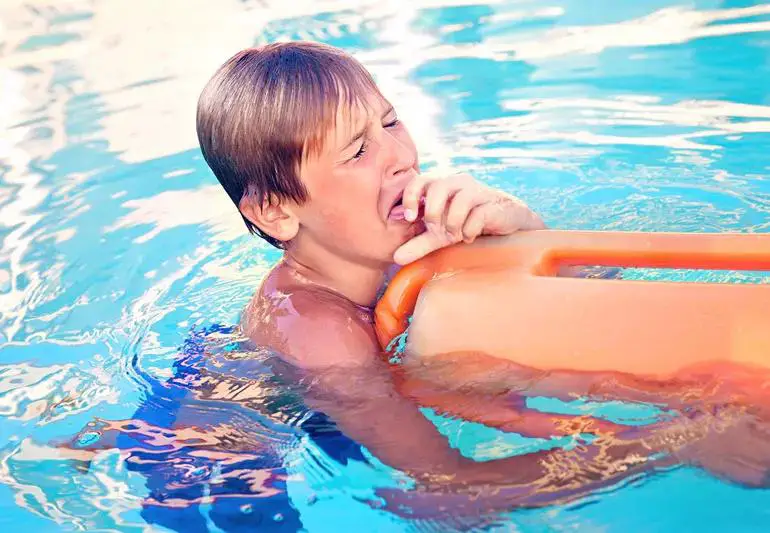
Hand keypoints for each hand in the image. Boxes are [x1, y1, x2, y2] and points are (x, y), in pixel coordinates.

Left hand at [393, 172, 544, 264]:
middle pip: (439, 187)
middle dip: (434, 213)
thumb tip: (395, 258)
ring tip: (456, 235)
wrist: (504, 222)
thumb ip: (418, 244)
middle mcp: (458, 182)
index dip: (410, 197)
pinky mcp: (494, 204)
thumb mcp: (440, 236)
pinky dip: (470, 229)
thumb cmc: (467, 223)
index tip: (410, 218)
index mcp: (441, 185)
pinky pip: (479, 214)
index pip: (419, 180)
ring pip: (461, 200)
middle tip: (436, 229)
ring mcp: (478, 191)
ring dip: (454, 223)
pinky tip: (470, 237)